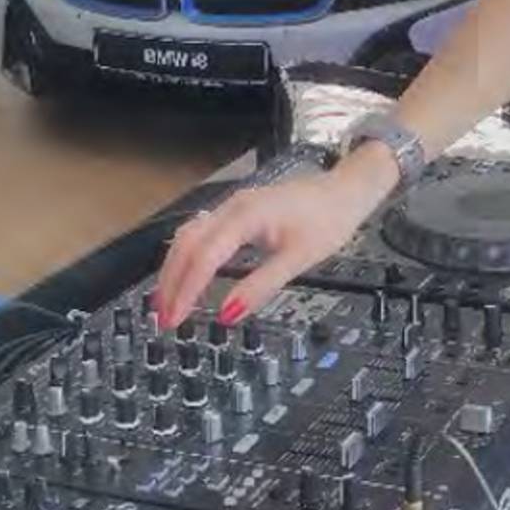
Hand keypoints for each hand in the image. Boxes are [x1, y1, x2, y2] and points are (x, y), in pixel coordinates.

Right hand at [154, 160, 388, 329]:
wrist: (346, 190)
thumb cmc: (328, 220)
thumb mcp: (299, 258)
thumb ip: (261, 286)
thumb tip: (227, 314)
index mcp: (245, 216)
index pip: (203, 256)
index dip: (185, 290)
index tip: (173, 319)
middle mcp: (232, 207)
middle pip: (187, 244)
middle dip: (171, 281)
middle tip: (163, 317)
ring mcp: (234, 206)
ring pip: (191, 235)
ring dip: (175, 268)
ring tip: (167, 301)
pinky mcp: (239, 210)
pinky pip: (203, 231)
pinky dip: (189, 255)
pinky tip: (187, 273)